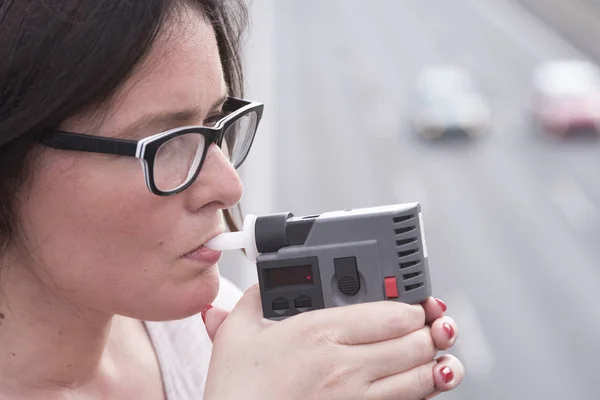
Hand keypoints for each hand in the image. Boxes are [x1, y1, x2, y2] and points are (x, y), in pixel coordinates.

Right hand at [203, 286, 463, 399]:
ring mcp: (357, 398)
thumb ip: (253, 300)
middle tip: (427, 325)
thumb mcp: (237, 334)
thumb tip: (262, 285)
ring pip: (421, 376)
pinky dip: (425, 392)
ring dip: (435, 361)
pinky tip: (426, 382)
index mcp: (320, 332)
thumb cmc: (238, 391)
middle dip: (428, 331)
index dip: (413, 305)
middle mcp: (345, 365)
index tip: (413, 303)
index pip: (392, 313)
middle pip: (415, 342)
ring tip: (434, 352)